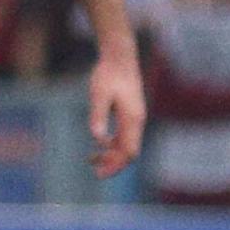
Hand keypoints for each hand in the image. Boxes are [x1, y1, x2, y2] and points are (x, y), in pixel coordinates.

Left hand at [86, 48, 146, 177]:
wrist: (119, 56)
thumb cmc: (108, 74)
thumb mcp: (99, 95)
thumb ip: (98, 116)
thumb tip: (98, 140)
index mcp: (132, 119)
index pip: (129, 152)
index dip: (116, 165)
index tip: (99, 172)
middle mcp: (137, 121)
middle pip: (129, 152)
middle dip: (114, 164)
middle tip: (95, 171)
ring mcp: (135, 118)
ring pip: (127, 145)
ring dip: (112, 155)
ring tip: (92, 159)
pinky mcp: (130, 113)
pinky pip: (125, 136)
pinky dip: (113, 144)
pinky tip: (100, 144)